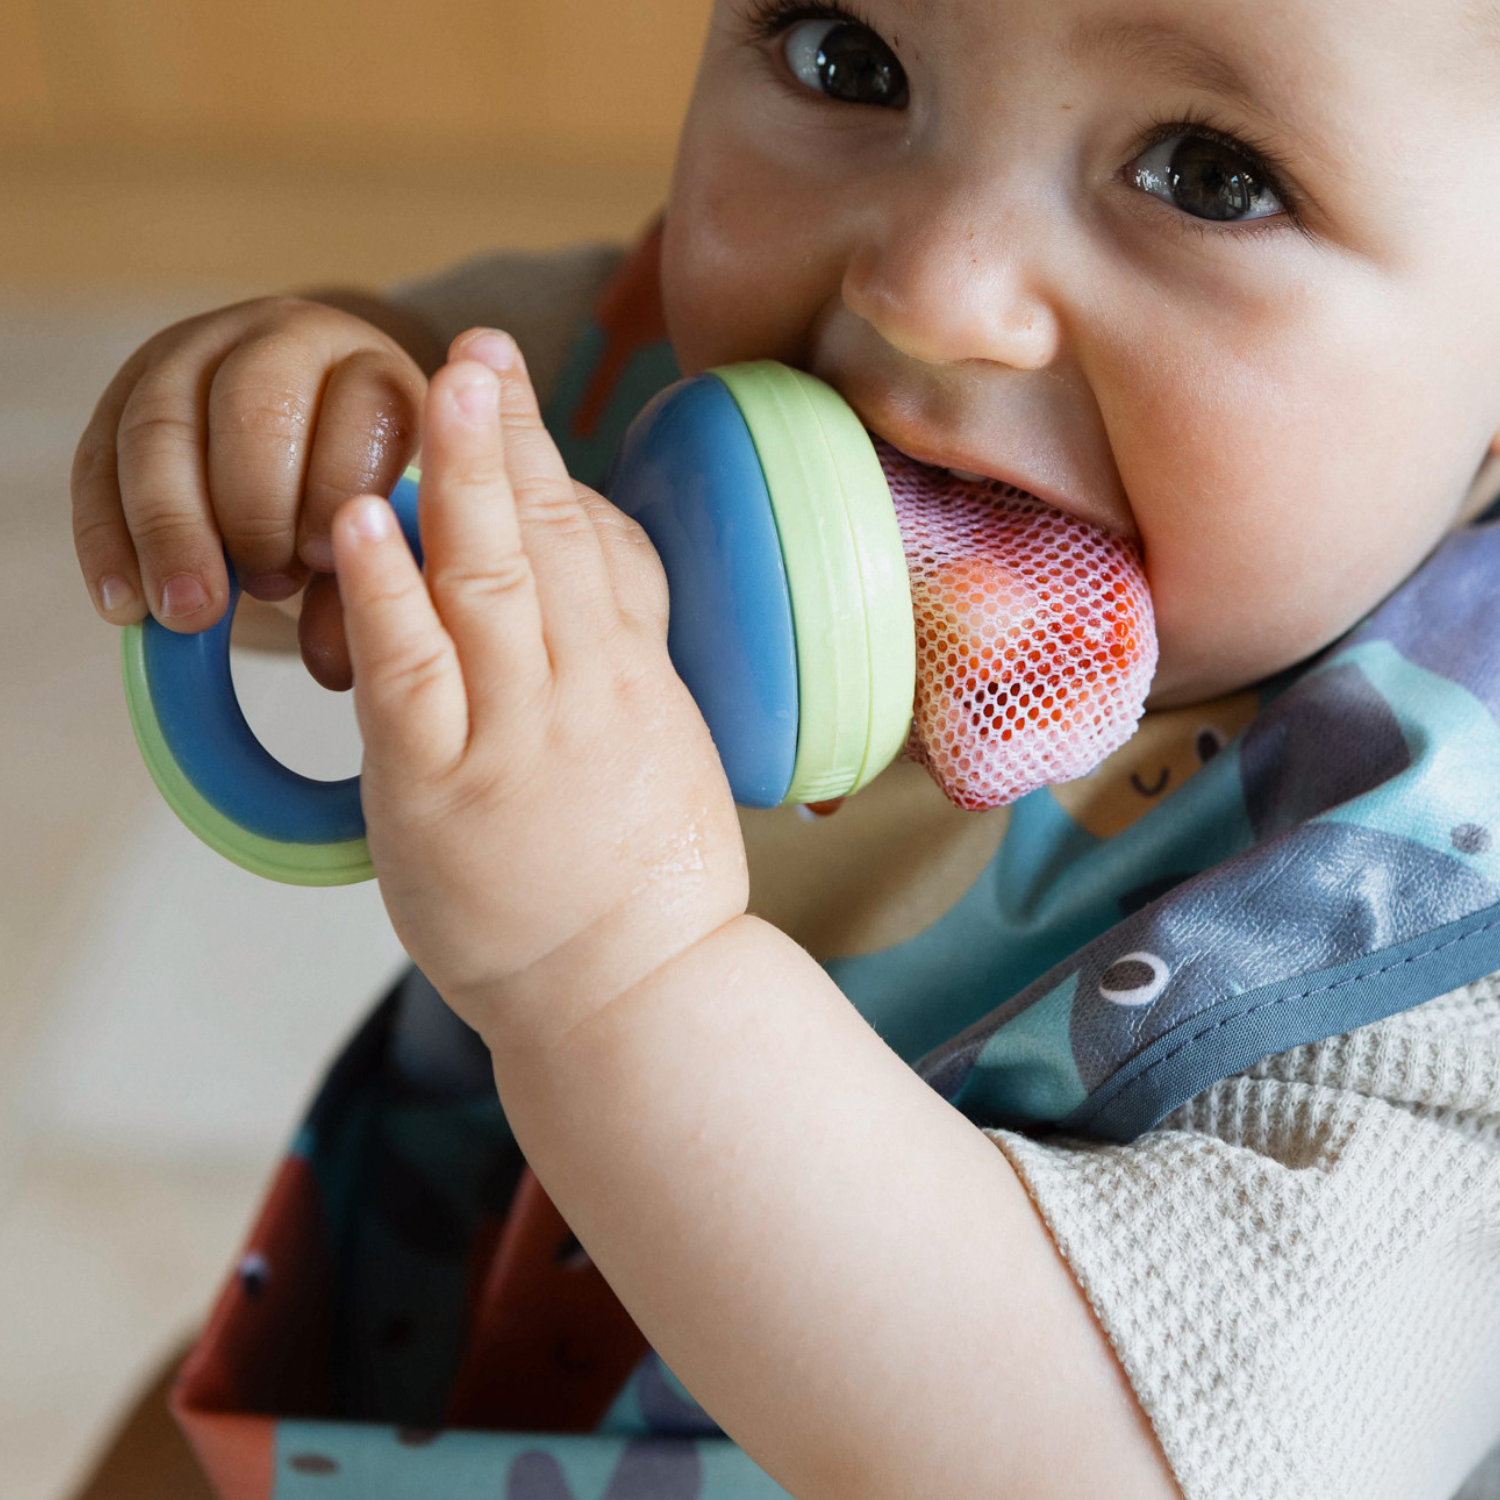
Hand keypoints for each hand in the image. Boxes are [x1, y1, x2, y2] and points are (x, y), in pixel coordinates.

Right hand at [71, 296, 426, 688]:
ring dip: (171, 530)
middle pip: (253, 408)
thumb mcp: (387, 527)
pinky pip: (97, 461)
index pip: (359, 409)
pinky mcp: (127, 394)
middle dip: (252, 508)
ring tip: (190, 613)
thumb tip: (331, 663)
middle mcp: (283, 345)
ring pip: (162, 426)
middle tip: (264, 588)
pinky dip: (107, 540)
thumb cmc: (364, 496)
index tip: (322, 562)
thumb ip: (370, 580)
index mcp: (372, 371)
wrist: (313, 436)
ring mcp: (197, 357)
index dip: (335, 489)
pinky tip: (124, 606)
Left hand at [331, 329, 748, 1042]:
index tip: (511, 386)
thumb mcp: (659, 754)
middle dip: (506, 434)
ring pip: (487, 582)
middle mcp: (581, 689)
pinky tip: (361, 525)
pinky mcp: (444, 789)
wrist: (641, 991)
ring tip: (431, 389)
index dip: (543, 455)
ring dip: (456, 478)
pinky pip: (414, 674)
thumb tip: (588, 610)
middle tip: (478, 347)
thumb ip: (615, 675)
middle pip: (543, 537)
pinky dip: (387, 592)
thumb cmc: (649, 887)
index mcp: (630, 677)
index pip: (588, 540)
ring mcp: (516, 735)